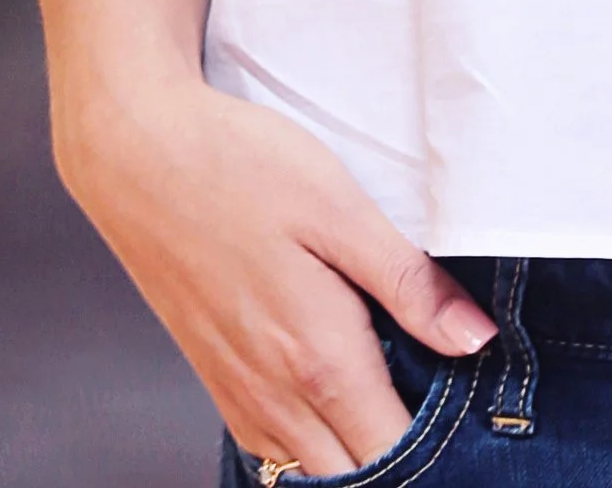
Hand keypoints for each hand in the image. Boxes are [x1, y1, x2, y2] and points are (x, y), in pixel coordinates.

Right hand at [57, 70, 495, 475]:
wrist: (137, 157)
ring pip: (310, 472)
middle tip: (441, 401)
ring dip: (357, 454)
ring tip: (396, 397)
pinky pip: (273, 449)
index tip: (471, 408)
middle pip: (354, 475)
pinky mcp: (217, 383)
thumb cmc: (240, 167)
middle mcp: (275, 398)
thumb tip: (475, 339)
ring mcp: (239, 396)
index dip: (439, 446)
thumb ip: (408, 283)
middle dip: (402, 457)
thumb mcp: (340, 207)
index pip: (392, 452)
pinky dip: (313, 445)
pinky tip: (336, 395)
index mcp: (318, 359)